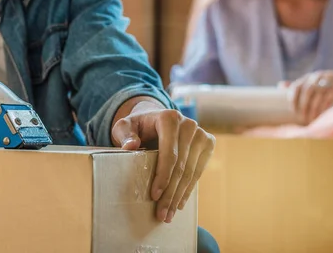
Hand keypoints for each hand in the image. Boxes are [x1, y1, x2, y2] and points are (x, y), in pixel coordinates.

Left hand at [111, 99, 214, 222]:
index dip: (163, 176)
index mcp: (169, 118)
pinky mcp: (208, 144)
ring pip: (191, 172)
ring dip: (180, 195)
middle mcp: (188, 124)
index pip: (170, 153)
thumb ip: (124, 134)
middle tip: (161, 214)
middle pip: (182, 166)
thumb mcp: (124, 127)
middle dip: (171, 193)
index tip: (154, 196)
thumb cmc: (138, 126)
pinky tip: (179, 203)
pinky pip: (198, 171)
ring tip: (168, 214)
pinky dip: (188, 189)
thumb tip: (131, 146)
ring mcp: (201, 134)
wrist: (155, 119)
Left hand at [283, 70, 332, 123]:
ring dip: (315, 106)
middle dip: (304, 104)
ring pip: (320, 91)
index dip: (293, 98)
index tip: (293, 111)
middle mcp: (317, 75)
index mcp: (307, 78)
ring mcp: (330, 76)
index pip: (296, 86)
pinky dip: (327, 101)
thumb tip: (280, 84)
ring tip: (313, 118)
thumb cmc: (323, 89)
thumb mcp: (310, 87)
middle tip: (303, 117)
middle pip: (307, 90)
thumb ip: (296, 88)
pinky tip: (324, 110)